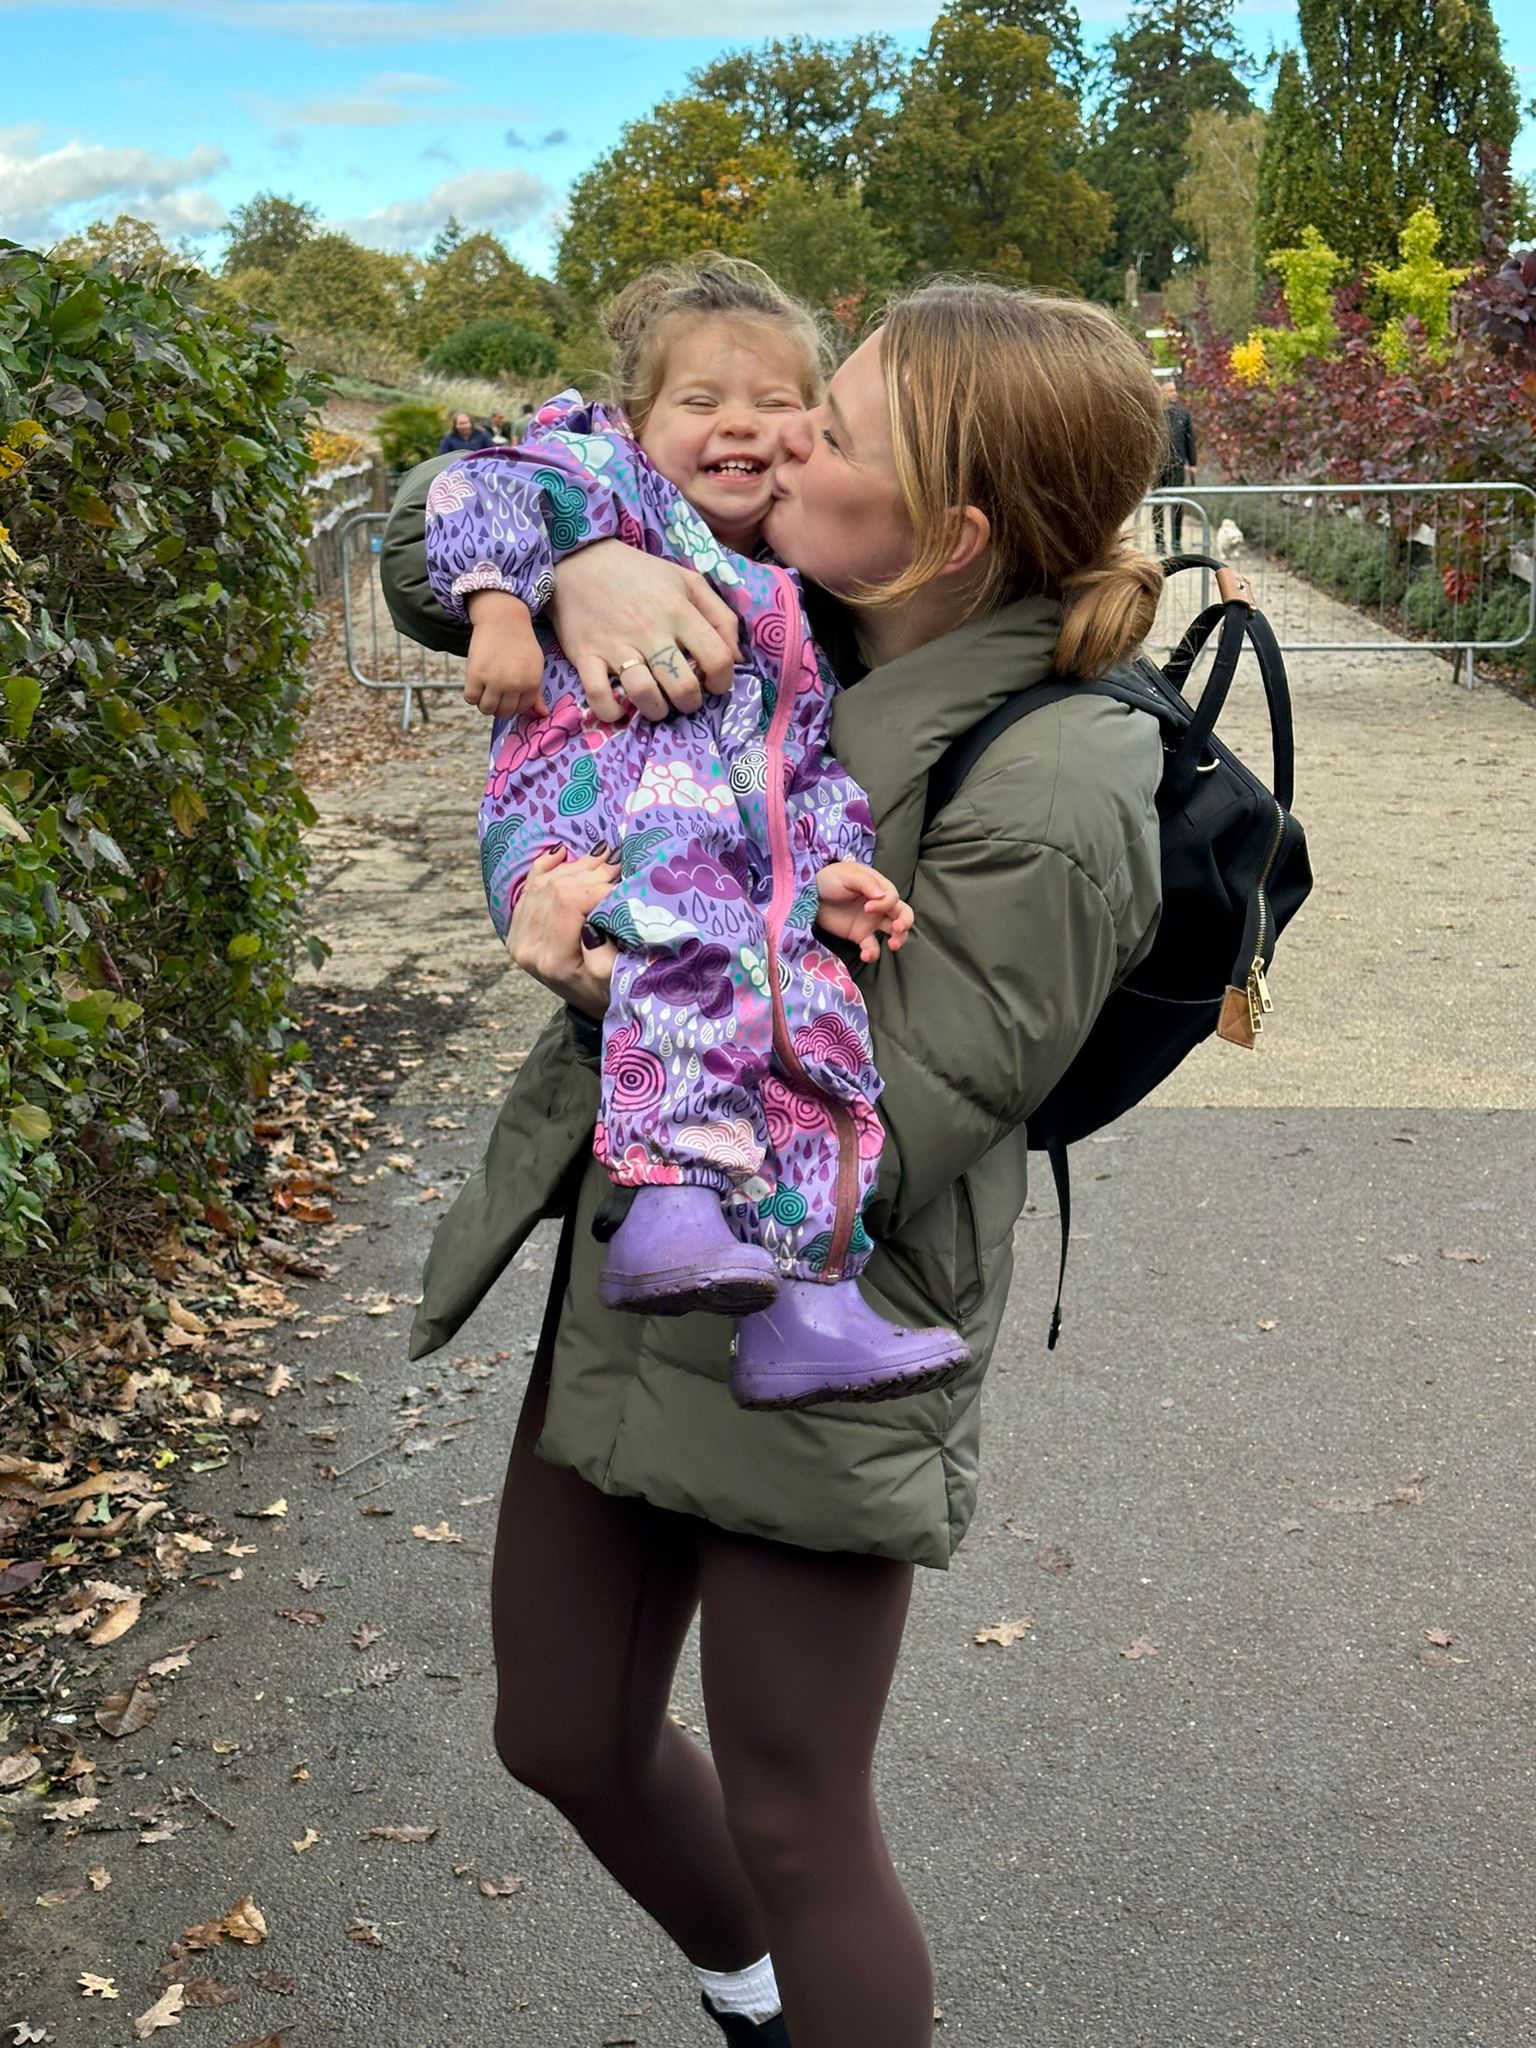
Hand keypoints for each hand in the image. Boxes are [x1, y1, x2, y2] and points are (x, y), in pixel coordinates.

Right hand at [465, 590, 545, 717]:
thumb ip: (536, 693)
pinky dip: (471, 695)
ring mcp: (494, 680)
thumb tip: (542, 715)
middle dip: (498, 706)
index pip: (520, 709)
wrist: (503, 619)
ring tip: (484, 690)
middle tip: (494, 693)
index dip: (512, 704)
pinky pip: (470, 698)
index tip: (507, 695)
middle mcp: (514, 685)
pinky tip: (475, 685)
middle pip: (503, 712)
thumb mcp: (535, 667)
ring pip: (486, 709)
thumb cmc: (520, 643)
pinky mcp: (476, 674)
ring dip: (484, 703)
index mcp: (531, 683)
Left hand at [506, 848, 619, 1017]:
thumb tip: (598, 913)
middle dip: (591, 872)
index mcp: (551, 960)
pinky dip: (545, 866)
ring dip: (576, 866)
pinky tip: (562, 852)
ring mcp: (519, 935)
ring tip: (603, 857)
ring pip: (544, 884)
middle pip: (555, 890)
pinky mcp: (519, 926)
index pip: (569, 904)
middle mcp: (527, 947)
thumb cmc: (609, 992)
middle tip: (619, 862)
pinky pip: (529, 887)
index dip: (599, 886)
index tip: (624, 881)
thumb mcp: (614, 979)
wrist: (589, 1002)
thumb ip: (604, 951)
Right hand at [547, 540, 740, 723]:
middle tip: (684, 698)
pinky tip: (619, 708)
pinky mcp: (585, 655)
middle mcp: (650, 630)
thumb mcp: (688, 582)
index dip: (723, 681)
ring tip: (657, 704)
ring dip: (656, 710)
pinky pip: (598, 696)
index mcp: (679, 610)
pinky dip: (610, 712)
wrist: (581, 559)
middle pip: (682, 686)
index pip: (718, 658)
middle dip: (690, 703)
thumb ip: (720, 616)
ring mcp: (615, 645)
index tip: (714, 684)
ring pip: (644, 694)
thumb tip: (738, 657)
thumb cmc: (640, 574)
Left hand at [814, 860, 913, 963]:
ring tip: (893, 945)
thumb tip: (883, 896)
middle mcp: (880, 905)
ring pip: (895, 932)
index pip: (893, 898)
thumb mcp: (847, 874)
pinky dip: (873, 954)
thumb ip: (866, 883)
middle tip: (897, 928)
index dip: (885, 904)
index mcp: (879, 887)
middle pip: (903, 914)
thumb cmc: (830, 879)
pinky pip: (872, 947)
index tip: (867, 907)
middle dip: (905, 922)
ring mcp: (871, 921)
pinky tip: (865, 955)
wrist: (809, 895)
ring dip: (899, 939)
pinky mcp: (859, 935)